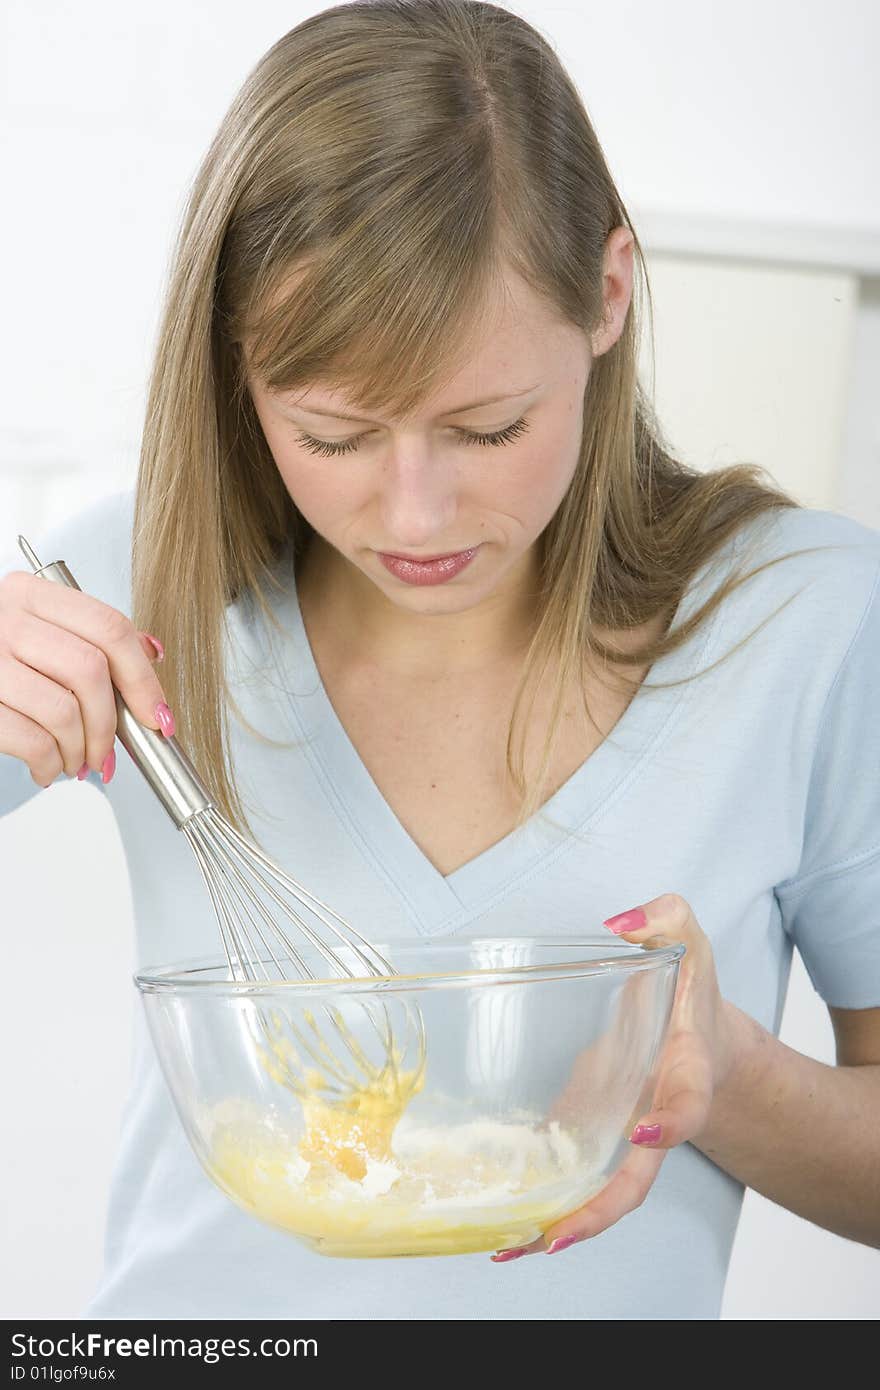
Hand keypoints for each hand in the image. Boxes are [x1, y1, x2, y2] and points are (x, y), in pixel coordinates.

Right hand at [0, 568, 170, 785]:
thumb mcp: (34, 629)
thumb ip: (89, 638)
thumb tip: (151, 654)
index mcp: (29, 594)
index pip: (110, 628)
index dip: (144, 679)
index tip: (158, 716)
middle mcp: (4, 618)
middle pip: (90, 671)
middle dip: (110, 725)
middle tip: (110, 753)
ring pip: (63, 711)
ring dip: (80, 750)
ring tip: (76, 761)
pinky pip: (30, 740)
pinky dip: (50, 763)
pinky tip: (48, 767)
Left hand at [491, 892, 738, 1260]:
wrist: (702, 1037)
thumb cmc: (692, 991)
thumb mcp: (691, 943)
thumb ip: (666, 919)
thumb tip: (619, 921)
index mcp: (686, 1071)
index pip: (687, 1105)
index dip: (670, 1122)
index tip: (642, 1128)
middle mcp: (655, 1115)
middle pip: (636, 1182)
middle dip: (596, 1213)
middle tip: (552, 1238)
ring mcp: (622, 1134)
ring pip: (599, 1194)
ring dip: (557, 1224)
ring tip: (504, 1246)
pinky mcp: (593, 1132)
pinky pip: (570, 1173)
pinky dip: (539, 1200)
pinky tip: (496, 1220)